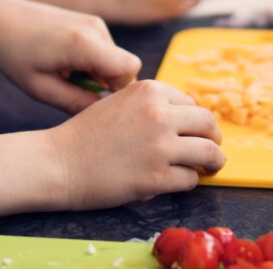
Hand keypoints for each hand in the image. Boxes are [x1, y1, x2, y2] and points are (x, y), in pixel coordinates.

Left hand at [0, 0, 142, 112]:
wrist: (0, 18)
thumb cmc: (15, 55)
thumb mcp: (40, 89)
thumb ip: (76, 104)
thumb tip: (106, 116)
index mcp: (82, 43)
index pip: (130, 69)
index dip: (119, 90)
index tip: (94, 99)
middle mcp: (94, 28)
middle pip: (125, 67)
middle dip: (107, 85)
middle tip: (73, 90)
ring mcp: (94, 22)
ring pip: (114, 61)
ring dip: (97, 75)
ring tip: (64, 75)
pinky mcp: (91, 21)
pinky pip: (106, 51)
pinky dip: (92, 63)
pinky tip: (66, 64)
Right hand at [45, 79, 224, 209]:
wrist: (59, 162)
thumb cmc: (86, 135)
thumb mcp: (119, 102)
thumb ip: (150, 105)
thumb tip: (185, 119)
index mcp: (150, 91)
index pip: (192, 104)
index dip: (195, 121)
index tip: (194, 132)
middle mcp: (159, 114)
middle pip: (208, 124)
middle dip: (214, 139)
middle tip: (212, 150)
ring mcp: (160, 146)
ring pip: (209, 152)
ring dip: (213, 162)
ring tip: (210, 168)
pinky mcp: (157, 177)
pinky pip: (190, 179)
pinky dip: (188, 182)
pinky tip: (176, 182)